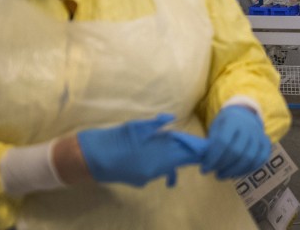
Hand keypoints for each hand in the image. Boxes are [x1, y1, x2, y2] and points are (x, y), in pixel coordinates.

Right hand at [76, 114, 203, 186]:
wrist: (92, 158)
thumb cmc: (115, 138)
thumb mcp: (136, 126)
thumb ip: (155, 124)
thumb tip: (171, 119)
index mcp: (157, 154)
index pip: (184, 152)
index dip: (196, 148)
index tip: (207, 145)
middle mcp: (155, 169)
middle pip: (179, 161)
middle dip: (189, 154)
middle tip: (200, 147)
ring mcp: (147, 176)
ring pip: (169, 166)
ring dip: (175, 157)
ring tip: (180, 147)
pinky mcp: (140, 180)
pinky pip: (157, 172)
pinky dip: (161, 164)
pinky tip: (160, 157)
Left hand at [201, 106, 270, 179]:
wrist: (243, 115)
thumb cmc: (225, 124)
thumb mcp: (216, 127)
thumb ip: (212, 143)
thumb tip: (206, 162)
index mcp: (232, 119)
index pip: (223, 141)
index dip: (213, 158)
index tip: (205, 168)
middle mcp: (248, 126)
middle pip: (237, 151)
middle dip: (223, 166)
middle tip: (214, 173)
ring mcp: (259, 134)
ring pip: (250, 158)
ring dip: (235, 171)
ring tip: (223, 175)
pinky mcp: (266, 143)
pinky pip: (261, 160)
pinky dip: (248, 169)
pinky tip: (237, 173)